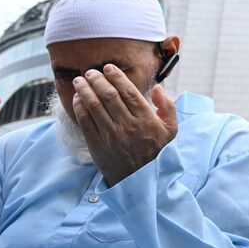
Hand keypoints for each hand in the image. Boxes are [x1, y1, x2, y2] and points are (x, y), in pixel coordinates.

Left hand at [71, 67, 176, 185]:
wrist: (140, 179)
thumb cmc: (156, 151)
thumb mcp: (171, 130)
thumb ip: (168, 107)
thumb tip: (158, 88)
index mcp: (146, 119)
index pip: (128, 92)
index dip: (116, 77)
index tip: (109, 68)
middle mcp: (128, 125)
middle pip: (109, 96)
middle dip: (98, 80)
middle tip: (91, 72)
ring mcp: (111, 135)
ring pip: (94, 106)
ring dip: (85, 90)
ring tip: (80, 80)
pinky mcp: (97, 145)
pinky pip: (85, 122)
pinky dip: (79, 107)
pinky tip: (77, 99)